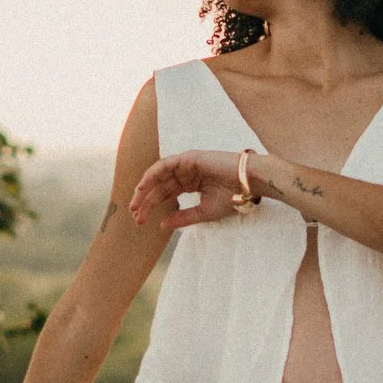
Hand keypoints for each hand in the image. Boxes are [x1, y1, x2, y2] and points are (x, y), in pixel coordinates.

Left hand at [128, 148, 251, 228]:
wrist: (247, 184)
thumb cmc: (232, 197)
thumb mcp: (203, 212)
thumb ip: (183, 218)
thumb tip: (161, 225)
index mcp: (190, 184)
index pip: (165, 195)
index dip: (151, 208)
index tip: (139, 221)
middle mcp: (186, 173)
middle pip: (159, 187)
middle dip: (145, 201)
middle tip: (135, 216)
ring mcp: (186, 165)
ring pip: (159, 175)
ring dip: (144, 188)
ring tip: (135, 204)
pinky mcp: (189, 157)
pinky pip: (165, 165)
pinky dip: (152, 174)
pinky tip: (143, 187)